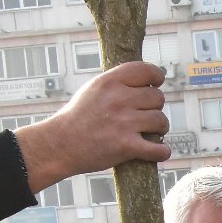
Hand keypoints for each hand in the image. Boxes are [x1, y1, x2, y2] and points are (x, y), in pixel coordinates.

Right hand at [13, 62, 169, 191]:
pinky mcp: (127, 146)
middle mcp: (118, 99)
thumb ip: (117, 83)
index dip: (156, 77)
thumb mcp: (93, 90)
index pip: (146, 70)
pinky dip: (162, 152)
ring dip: (160, 129)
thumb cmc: (78, 118)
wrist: (59, 145)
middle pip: (158, 98)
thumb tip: (145, 80)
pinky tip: (158, 151)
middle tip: (147, 115)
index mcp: (109, 82)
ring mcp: (124, 123)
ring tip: (151, 133)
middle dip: (156, 107)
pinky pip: (159, 149)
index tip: (156, 84)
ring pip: (161, 121)